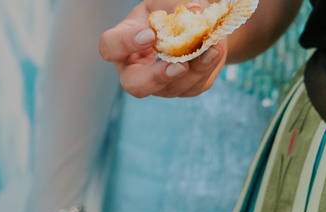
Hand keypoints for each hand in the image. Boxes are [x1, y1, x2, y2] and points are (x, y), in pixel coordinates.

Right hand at [98, 0, 227, 97]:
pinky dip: (206, 68)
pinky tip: (215, 51)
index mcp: (123, 43)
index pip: (110, 47)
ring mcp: (157, 84)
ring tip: (210, 49)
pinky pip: (193, 87)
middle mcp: (135, 68)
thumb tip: (195, 12)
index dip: (125, 44)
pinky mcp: (182, 89)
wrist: (197, 26)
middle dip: (156, 78)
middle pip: (134, 85)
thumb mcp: (170, 0)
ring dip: (193, 71)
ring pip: (170, 89)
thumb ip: (178, 4)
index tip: (150, 34)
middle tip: (178, 66)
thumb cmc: (172, 11)